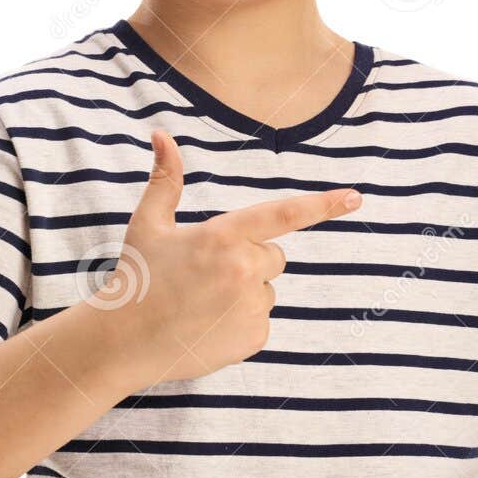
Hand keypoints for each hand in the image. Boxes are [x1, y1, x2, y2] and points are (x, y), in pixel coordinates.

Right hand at [96, 129, 362, 386]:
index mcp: (223, 236)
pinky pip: (261, 321)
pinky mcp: (253, 338)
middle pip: (274, 256)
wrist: (122, 343)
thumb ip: (166, 178)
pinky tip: (207, 326)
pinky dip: (240, 323)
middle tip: (206, 275)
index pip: (284, 214)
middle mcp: (244, 270)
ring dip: (243, 293)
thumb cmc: (136, 278)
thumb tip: (162, 134)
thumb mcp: (149, 224)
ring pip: (266, 290)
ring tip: (201, 303)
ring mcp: (251, 307)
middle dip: (249, 260)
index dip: (323, 205)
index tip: (355, 197)